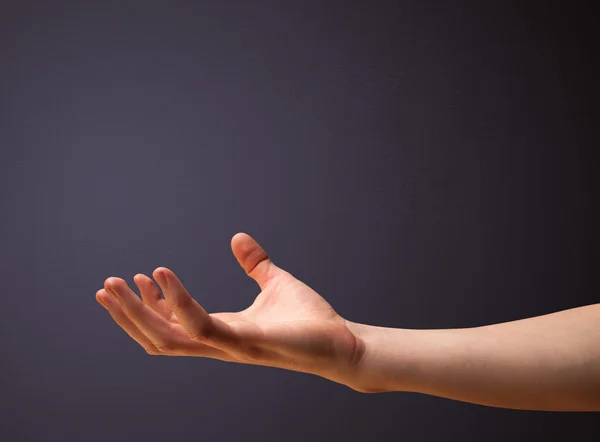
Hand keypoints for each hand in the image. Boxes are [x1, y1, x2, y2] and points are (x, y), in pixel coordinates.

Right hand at [96, 233, 365, 388]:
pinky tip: (162, 275)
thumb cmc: (310, 320)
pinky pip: (199, 325)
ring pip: (166, 337)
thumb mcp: (276, 282)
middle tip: (106, 286)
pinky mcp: (244, 343)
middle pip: (157, 336)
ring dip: (136, 312)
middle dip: (128, 313)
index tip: (140, 277)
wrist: (342, 343)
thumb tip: (237, 237)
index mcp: (221, 330)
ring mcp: (228, 346)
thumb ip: (255, 263)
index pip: (173, 324)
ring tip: (117, 284)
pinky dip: (176, 301)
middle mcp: (218, 343)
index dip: (150, 305)